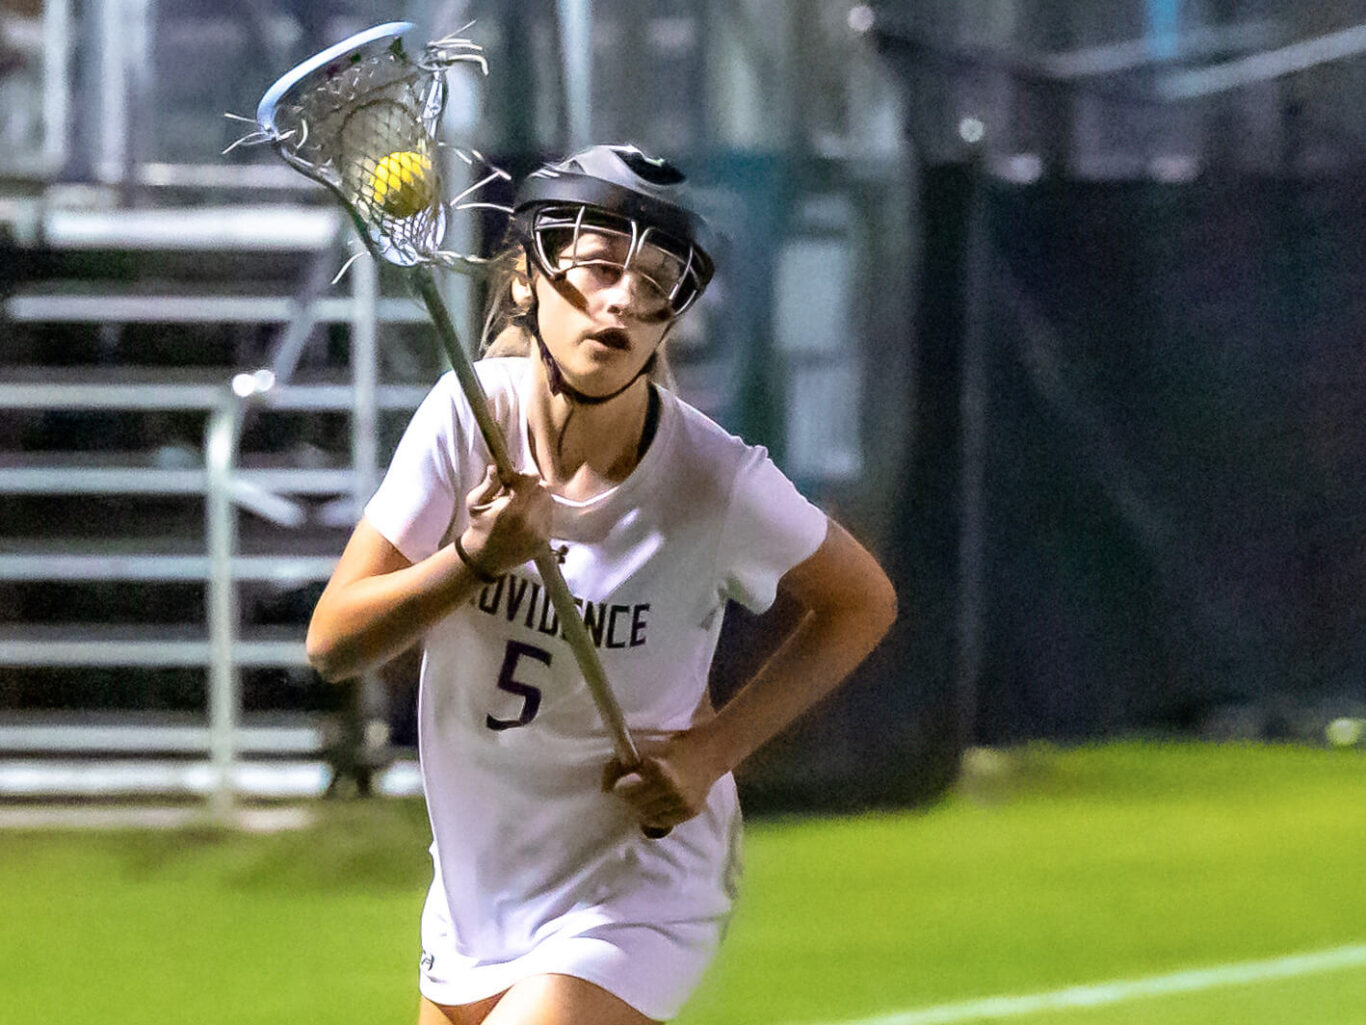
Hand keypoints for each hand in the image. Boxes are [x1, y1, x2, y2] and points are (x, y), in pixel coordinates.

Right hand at [460, 466, 552, 575]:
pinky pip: (549, 519)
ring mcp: (536, 533)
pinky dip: (541, 515)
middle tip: (521, 493)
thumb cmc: (479, 525)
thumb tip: (496, 467)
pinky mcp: (543, 542)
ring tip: (524, 506)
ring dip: (538, 500)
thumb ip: (488, 484)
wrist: (485, 557)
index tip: (519, 480)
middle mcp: (525, 521)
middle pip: (543, 490)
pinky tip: (527, 519)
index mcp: (508, 508)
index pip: (531, 480)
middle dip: (532, 488)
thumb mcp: (475, 502)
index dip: (526, 477)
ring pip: (548, 503)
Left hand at [603, 732, 725, 832]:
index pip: (626, 790)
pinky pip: (664, 821)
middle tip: (627, 793)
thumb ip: (622, 764)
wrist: (709, 753)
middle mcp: (672, 790)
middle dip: (627, 799)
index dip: (617, 789)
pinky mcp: (691, 812)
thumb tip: (604, 787)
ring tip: (643, 798)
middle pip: (636, 804)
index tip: (613, 788)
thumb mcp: (646, 749)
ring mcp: (683, 803)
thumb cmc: (672, 749)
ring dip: (641, 809)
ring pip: (648, 816)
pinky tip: (656, 805)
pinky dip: (656, 816)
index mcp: (659, 770)